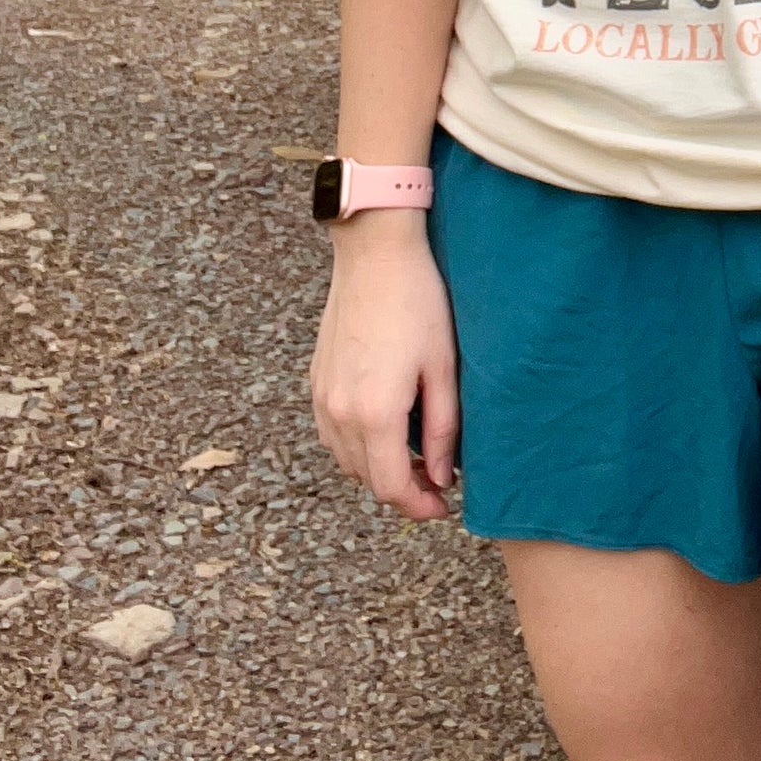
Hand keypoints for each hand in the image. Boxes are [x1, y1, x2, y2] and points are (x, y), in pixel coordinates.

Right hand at [310, 213, 458, 520]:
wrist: (375, 254)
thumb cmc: (418, 303)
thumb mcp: (444, 367)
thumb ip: (442, 428)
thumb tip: (443, 475)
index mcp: (375, 414)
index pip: (392, 487)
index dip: (419, 506)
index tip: (445, 507)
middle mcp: (340, 413)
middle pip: (367, 479)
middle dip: (402, 489)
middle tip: (438, 481)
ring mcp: (322, 397)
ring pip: (346, 460)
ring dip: (377, 468)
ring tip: (415, 456)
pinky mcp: (316, 380)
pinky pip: (332, 433)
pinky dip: (356, 445)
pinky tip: (384, 429)